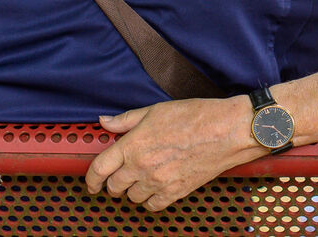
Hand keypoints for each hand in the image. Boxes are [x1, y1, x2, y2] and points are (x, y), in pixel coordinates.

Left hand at [85, 96, 263, 211]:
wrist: (226, 131)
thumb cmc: (194, 116)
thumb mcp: (155, 110)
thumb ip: (126, 120)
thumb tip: (103, 122)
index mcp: (133, 144)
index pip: (100, 169)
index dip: (91, 179)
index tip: (92, 183)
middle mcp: (141, 166)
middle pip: (114, 187)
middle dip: (113, 183)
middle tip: (120, 177)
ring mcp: (158, 182)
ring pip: (132, 198)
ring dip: (132, 190)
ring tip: (141, 179)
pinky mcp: (175, 192)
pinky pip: (152, 206)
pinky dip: (150, 200)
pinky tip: (156, 188)